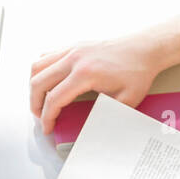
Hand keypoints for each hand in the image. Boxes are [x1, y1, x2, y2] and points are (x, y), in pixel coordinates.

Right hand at [30, 37, 165, 134]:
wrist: (144, 49)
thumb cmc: (137, 73)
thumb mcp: (125, 101)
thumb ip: (106, 116)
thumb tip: (92, 132)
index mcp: (86, 74)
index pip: (55, 98)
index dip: (48, 117)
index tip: (47, 128)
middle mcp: (74, 58)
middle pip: (39, 82)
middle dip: (35, 103)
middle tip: (41, 118)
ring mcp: (72, 49)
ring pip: (38, 66)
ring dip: (34, 85)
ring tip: (40, 101)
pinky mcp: (74, 46)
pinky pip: (47, 56)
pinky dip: (42, 70)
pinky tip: (48, 82)